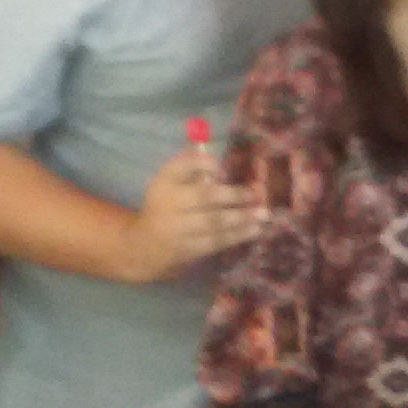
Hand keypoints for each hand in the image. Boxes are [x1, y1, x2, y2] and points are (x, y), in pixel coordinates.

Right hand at [123, 150, 263, 283]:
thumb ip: (191, 166)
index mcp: (165, 181)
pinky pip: (215, 241)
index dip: (203, 164)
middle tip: (256, 193)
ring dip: (241, 217)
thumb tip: (218, 157)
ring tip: (263, 214)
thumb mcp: (169, 182)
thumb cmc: (165, 206)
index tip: (222, 167)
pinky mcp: (187, 249)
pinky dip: (237, 235)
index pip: (181, 167)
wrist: (144, 245)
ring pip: (213, 222)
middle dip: (233, 194)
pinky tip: (254, 230)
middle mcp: (169, 203)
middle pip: (203, 196)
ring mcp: (178, 229)